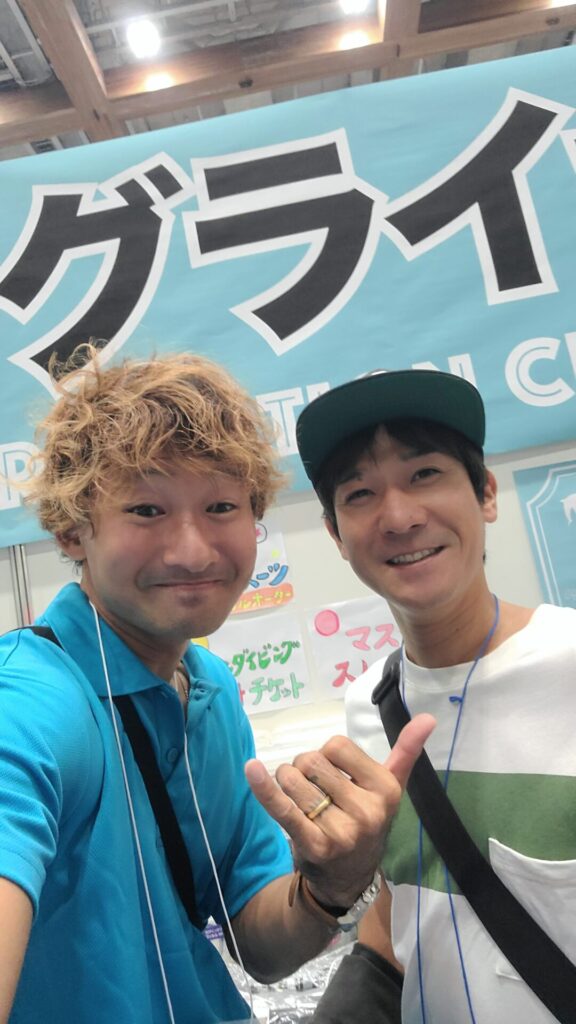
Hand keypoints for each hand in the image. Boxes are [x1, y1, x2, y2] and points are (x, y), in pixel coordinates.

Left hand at [244, 714, 434, 908]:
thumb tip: (429, 717)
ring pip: (293, 779)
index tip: (335, 776)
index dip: (327, 755)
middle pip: (312, 760)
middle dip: (304, 769)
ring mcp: (341, 831)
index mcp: (386, 790)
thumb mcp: (390, 788)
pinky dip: (264, 788)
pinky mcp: (313, 846)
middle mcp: (367, 811)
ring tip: (300, 802)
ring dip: (286, 783)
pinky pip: (283, 809)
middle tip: (316, 793)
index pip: (336, 745)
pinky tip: (252, 769)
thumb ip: (406, 752)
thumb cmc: (366, 821)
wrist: (347, 879)